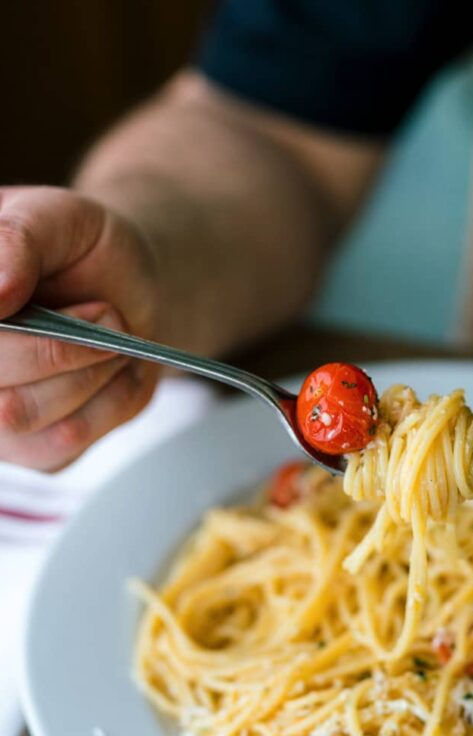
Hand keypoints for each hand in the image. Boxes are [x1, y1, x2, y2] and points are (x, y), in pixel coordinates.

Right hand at [0, 186, 160, 469]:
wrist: (128, 291)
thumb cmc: (81, 252)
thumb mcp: (56, 218)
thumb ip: (19, 241)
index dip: (14, 338)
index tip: (25, 297)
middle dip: (59, 346)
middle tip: (104, 311)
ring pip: (20, 415)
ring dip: (86, 372)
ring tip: (111, 336)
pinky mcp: (31, 451)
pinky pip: (64, 441)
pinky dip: (106, 402)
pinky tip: (113, 371)